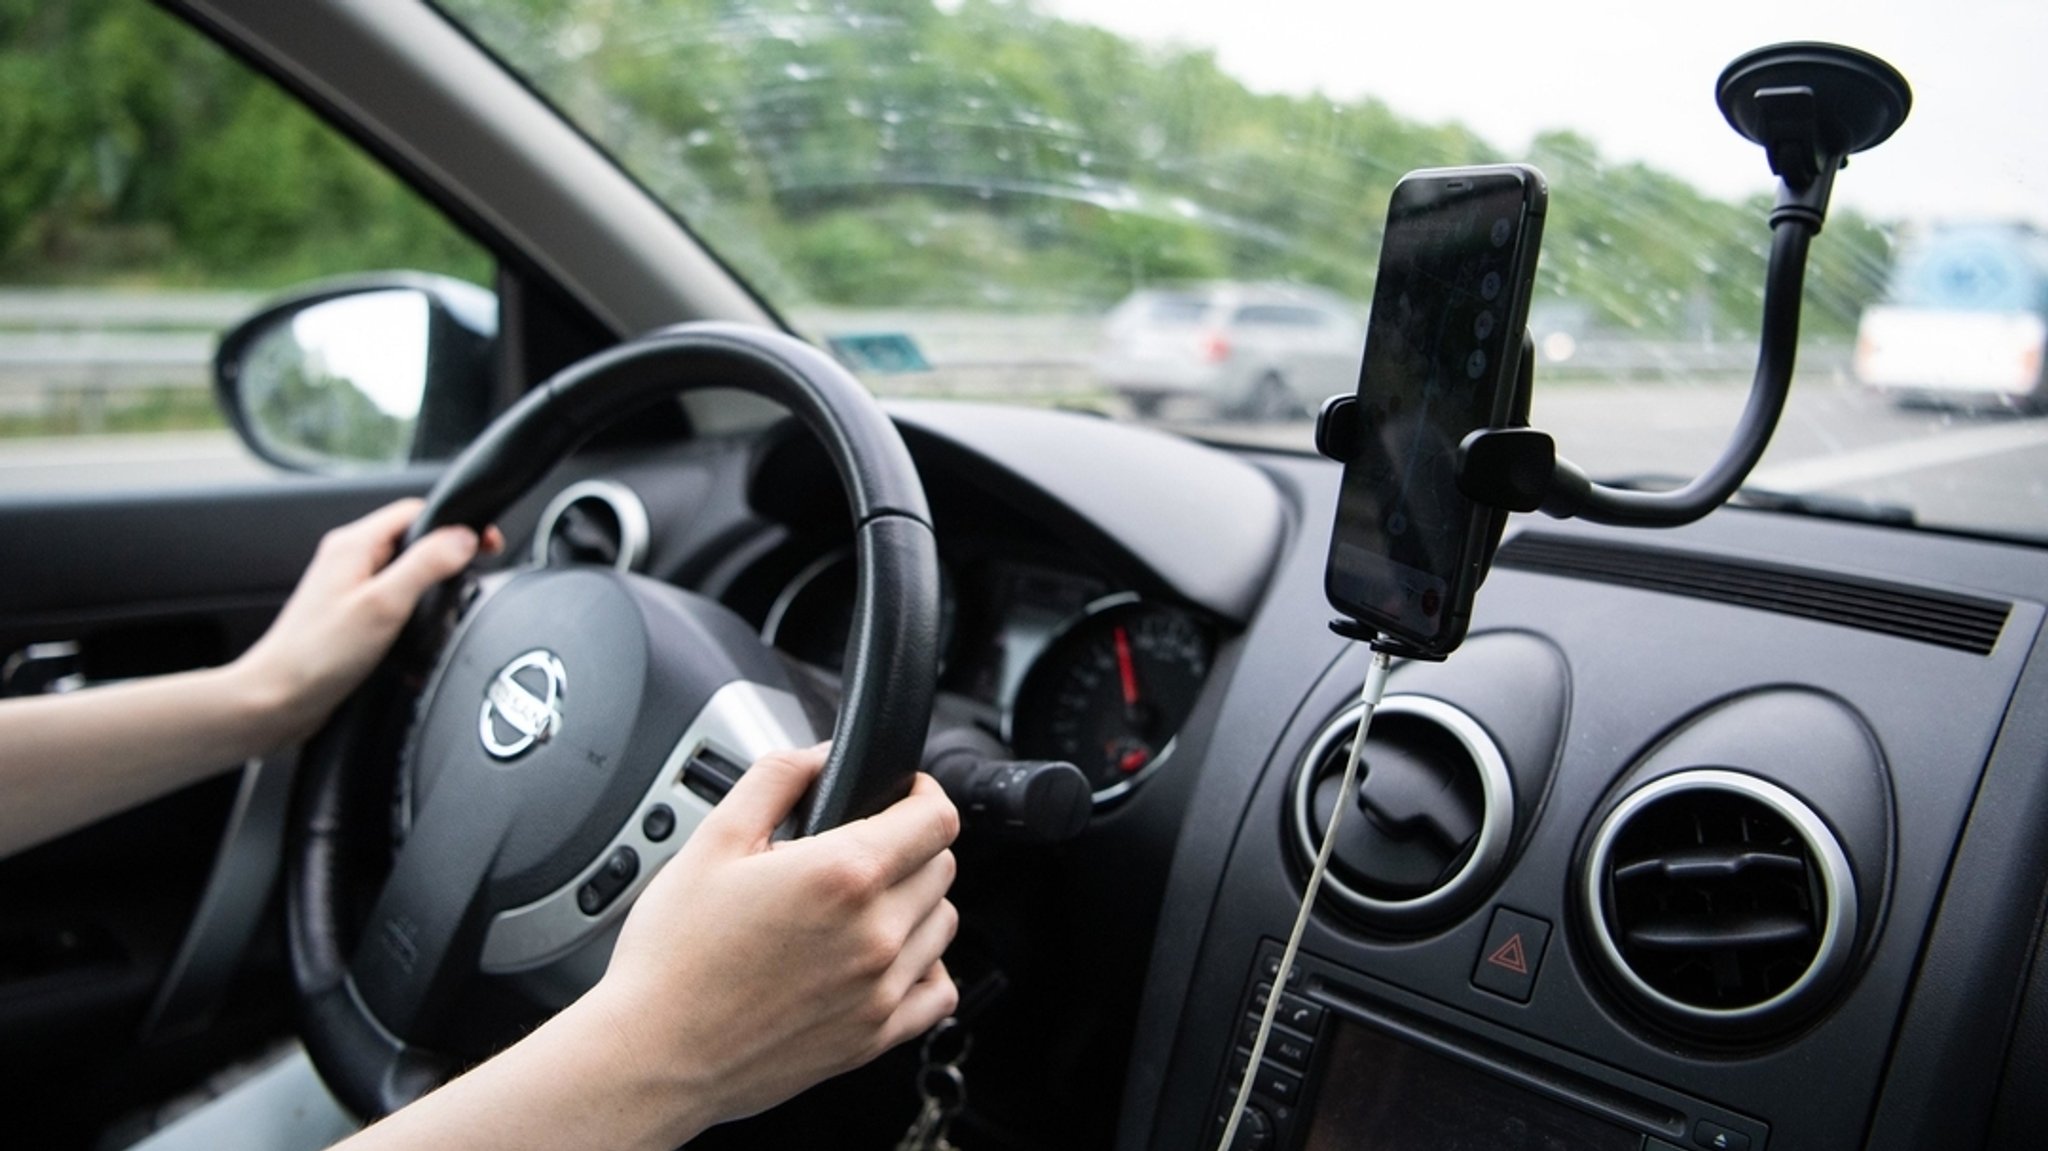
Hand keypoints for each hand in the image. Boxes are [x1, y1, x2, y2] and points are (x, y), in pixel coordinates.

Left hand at [231, 498, 497, 744]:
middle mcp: (348, 561)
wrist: (276, 700)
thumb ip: (426, 565)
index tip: (485, 544)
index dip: (457, 523)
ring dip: (430, 591)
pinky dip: (413, 616)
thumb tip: (464, 537)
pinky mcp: (350, 617)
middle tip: (471, 578)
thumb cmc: (316, 656)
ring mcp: (348, 589)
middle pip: (413, 541)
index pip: (417, 511)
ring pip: (405, 574)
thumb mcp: (383, 604)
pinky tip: (418, 640)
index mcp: (353, 545)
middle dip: (447, 558)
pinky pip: (394, 602)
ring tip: (443, 613)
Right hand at [585, 743, 960, 1138]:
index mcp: (843, 875)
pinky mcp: (874, 1037)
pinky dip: (925, 968)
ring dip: (917, 902)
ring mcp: (881, 989)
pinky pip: (937, 992)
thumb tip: (818, 756)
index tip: (903, 793)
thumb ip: (774, 780)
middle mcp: (875, 933)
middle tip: (861, 849)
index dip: (922, 792)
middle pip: (941, 866)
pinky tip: (887, 959)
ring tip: (864, 903)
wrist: (654, 1055)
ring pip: (942, 924)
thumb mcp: (712, 841)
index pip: (935, 818)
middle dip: (911, 845)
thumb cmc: (673, 957)